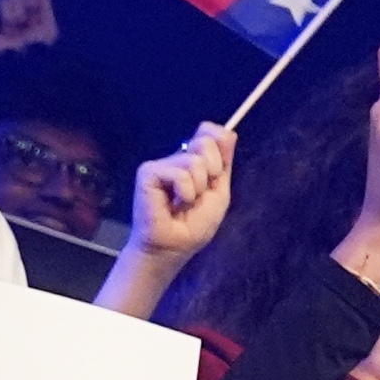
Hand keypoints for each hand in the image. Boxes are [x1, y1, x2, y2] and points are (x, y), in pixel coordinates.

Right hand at [128, 121, 234, 263]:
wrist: (173, 246)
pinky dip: (185, 192)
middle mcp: (177, 159)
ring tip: (185, 202)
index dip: (218, 138)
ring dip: (199, 187)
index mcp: (194, 162)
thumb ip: (223, 164)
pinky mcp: (148, 172)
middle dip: (213, 170)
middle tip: (202, 192)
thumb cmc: (194, 225)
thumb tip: (230, 133)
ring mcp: (161, 165)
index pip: (208, 134)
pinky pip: (180, 174)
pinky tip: (174, 204)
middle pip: (205, 142)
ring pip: (194, 160)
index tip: (222, 160)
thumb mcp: (218, 193)